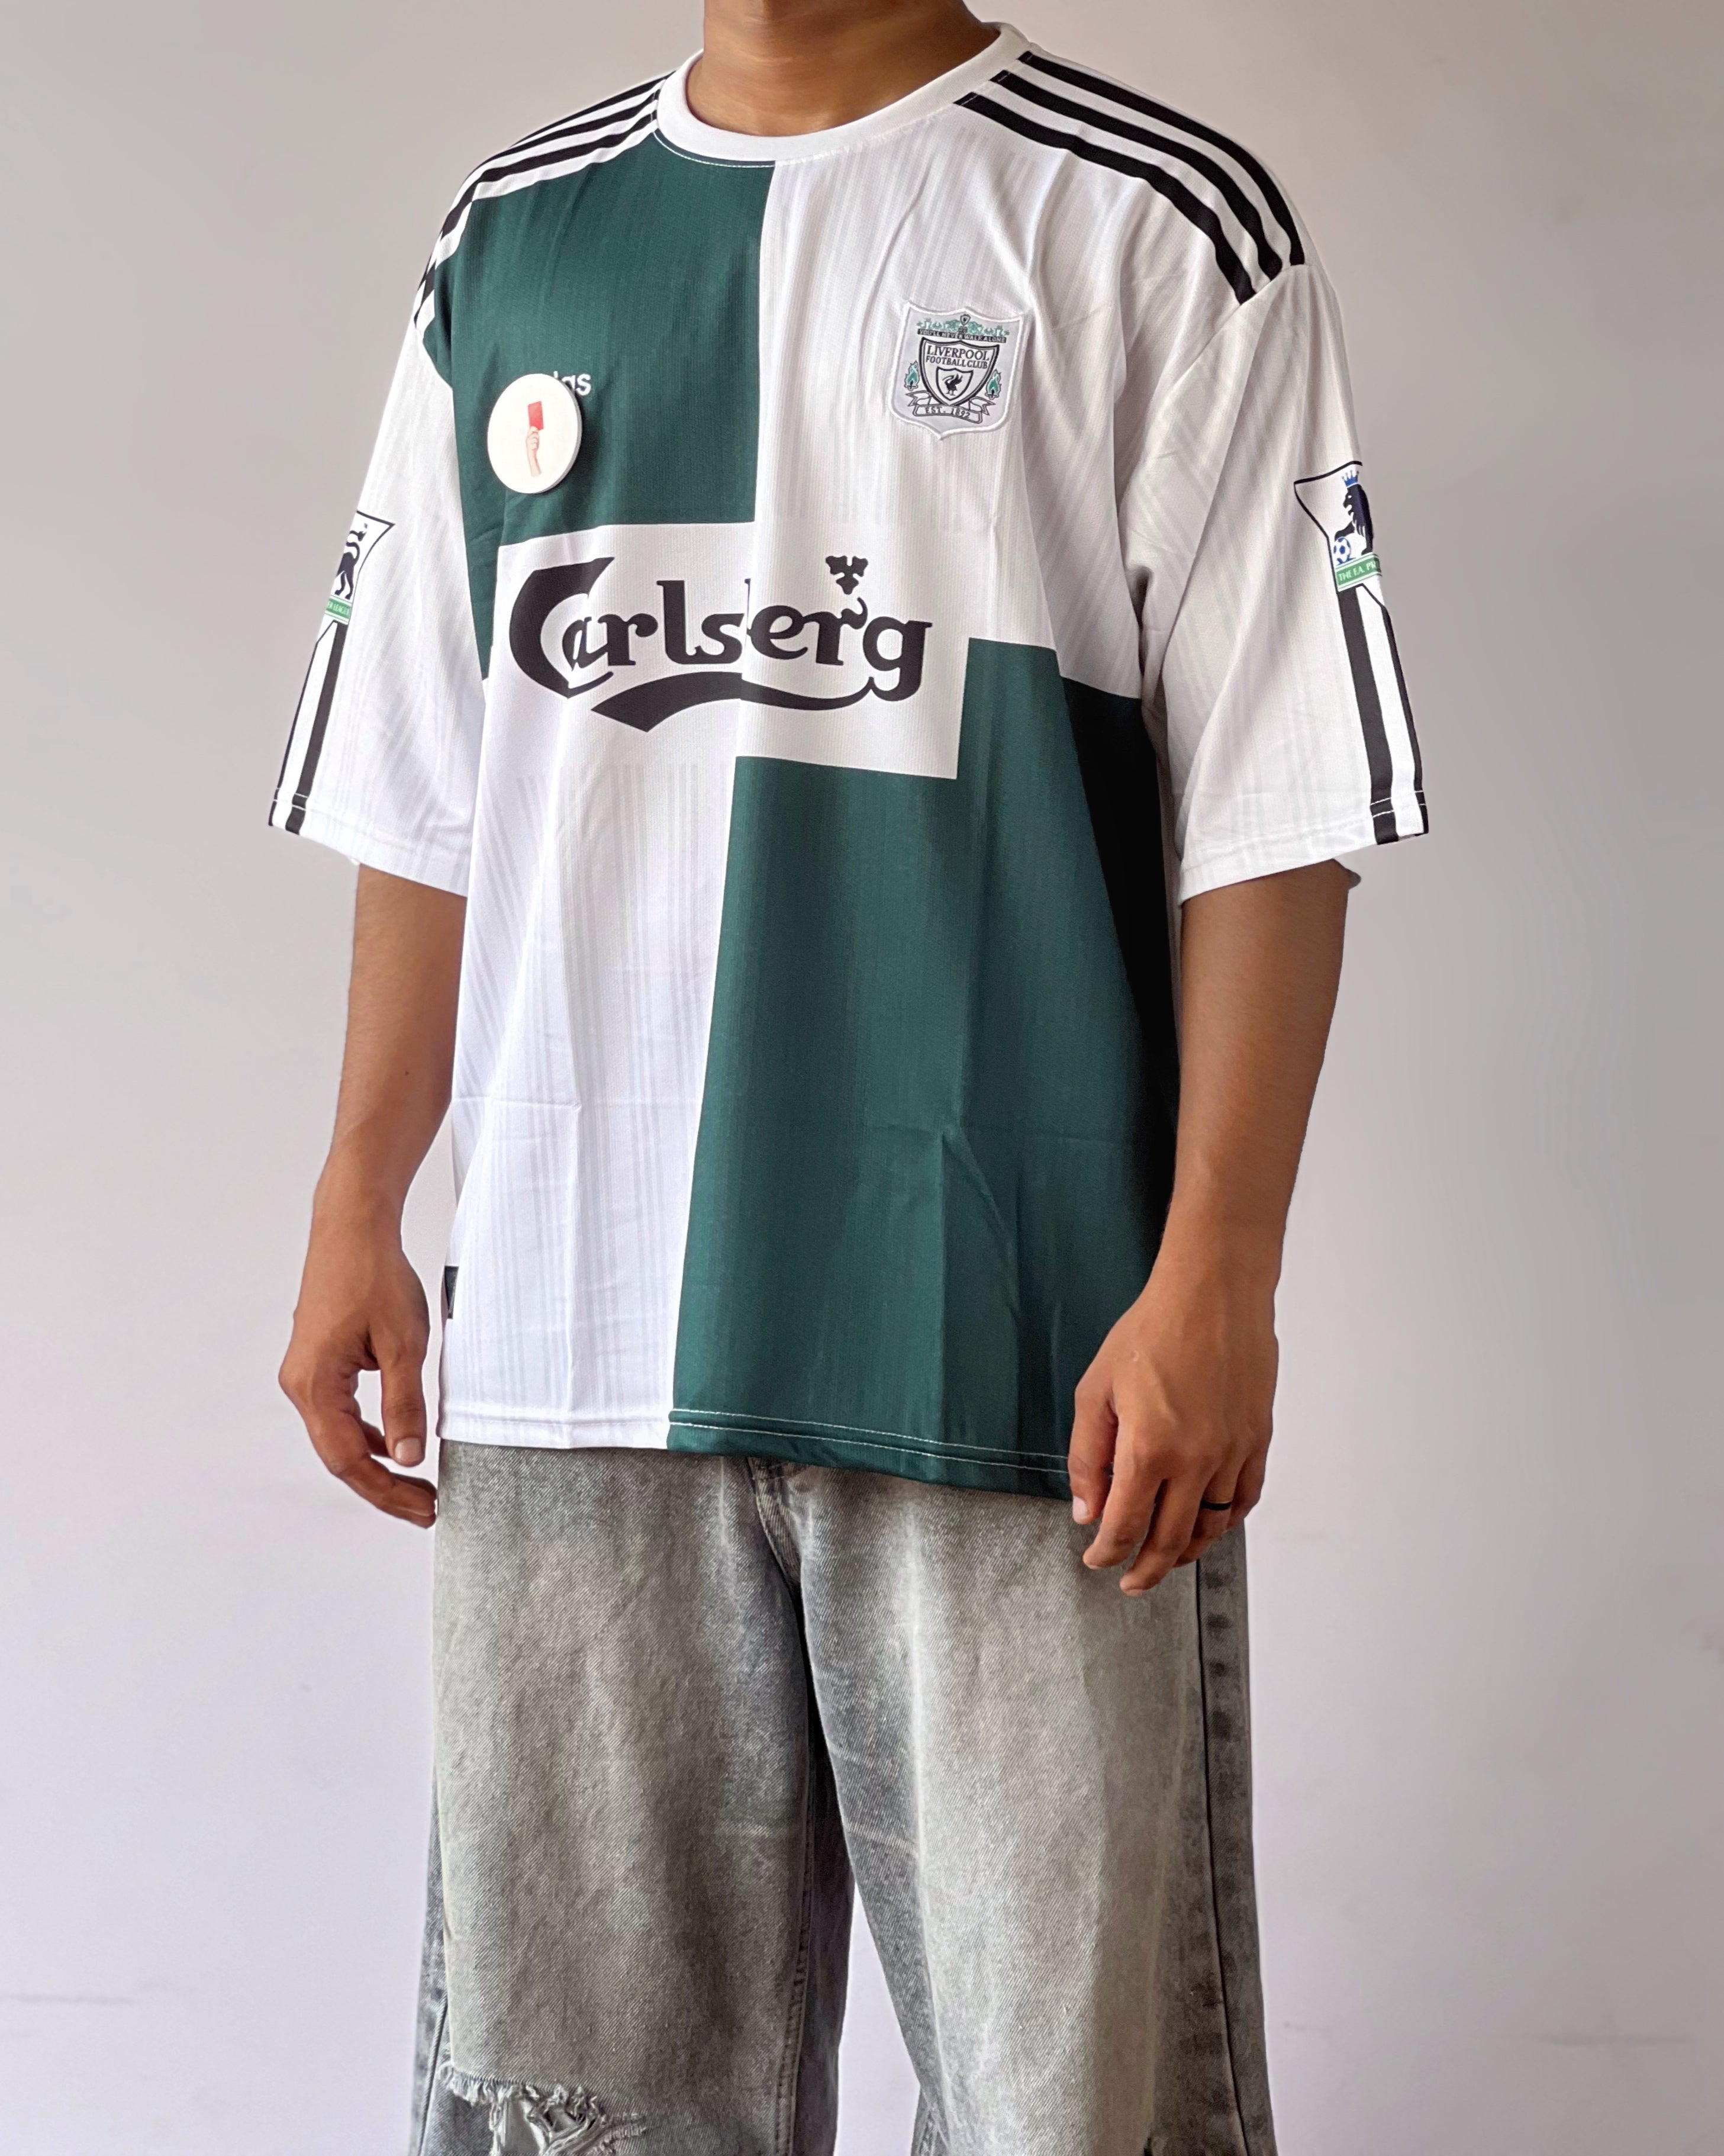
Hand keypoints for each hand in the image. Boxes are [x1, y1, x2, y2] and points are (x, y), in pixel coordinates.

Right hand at [278, 1190, 437, 1527]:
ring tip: (419, 1485)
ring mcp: (308, 1374)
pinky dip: (370, 1433)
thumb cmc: (374, 1275)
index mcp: (315, 1385)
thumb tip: (408, 1458)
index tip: (423, 1508)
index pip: (349, 1459)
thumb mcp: (404, 1344)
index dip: (387, 1491)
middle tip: (426, 1507)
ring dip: (378, 1462)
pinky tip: (398, 1443)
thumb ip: (405, 1404)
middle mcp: (301, 1385)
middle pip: (341, 1455)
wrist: (353, 1228)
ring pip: (341, 1436)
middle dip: (385, 1485)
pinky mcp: (320, 1363)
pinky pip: (342, 1413)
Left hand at [1068, 1236, 1276, 1592]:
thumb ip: (1087, 1457)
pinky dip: (1225, 1523)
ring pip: (1211, 1528)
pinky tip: (1209, 1525)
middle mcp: (1196, 1460)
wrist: (1213, 1293)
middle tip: (1129, 1581)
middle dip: (1144, 1569)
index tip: (1095, 1558)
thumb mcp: (1096, 1390)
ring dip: (1185, 1552)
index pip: (1125, 1526)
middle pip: (1170, 1541)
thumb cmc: (1152, 1331)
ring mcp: (1233, 1453)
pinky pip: (1244, 1499)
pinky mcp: (1257, 1440)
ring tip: (1164, 1559)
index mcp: (1148, 1449)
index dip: (1106, 1553)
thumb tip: (1086, 1510)